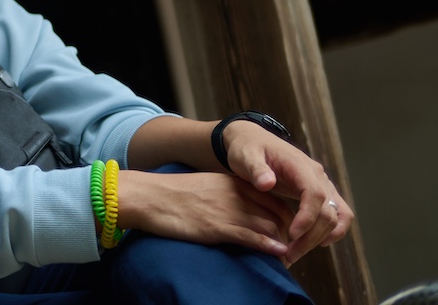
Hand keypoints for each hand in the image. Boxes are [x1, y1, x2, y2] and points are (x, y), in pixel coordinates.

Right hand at [118, 168, 295, 259]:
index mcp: (232, 182)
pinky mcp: (218, 226)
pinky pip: (252, 237)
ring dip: (283, 245)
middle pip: (277, 214)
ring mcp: (227, 210)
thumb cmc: (171, 194)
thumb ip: (226, 196)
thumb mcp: (204, 188)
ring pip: (269, 227)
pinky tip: (278, 254)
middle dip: (290, 234)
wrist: (147, 196)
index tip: (288, 233)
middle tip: (293, 250)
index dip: (287, 219)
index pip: (273, 200)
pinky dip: (269, 247)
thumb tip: (242, 212)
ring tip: (287, 259)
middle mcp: (235, 194)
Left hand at [220, 121, 353, 261]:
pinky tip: (317, 243)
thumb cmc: (246, 149)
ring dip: (322, 237)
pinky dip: (333, 230)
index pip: (315, 194)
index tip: (292, 235)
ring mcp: (322, 184)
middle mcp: (317, 175)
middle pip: (328, 211)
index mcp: (300, 165)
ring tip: (298, 252)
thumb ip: (256, 169)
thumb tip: (267, 184)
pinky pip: (338, 214)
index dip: (307, 217)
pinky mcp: (320, 192)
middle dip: (311, 236)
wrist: (251, 141)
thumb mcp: (245, 156)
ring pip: (337, 216)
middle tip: (290, 254)